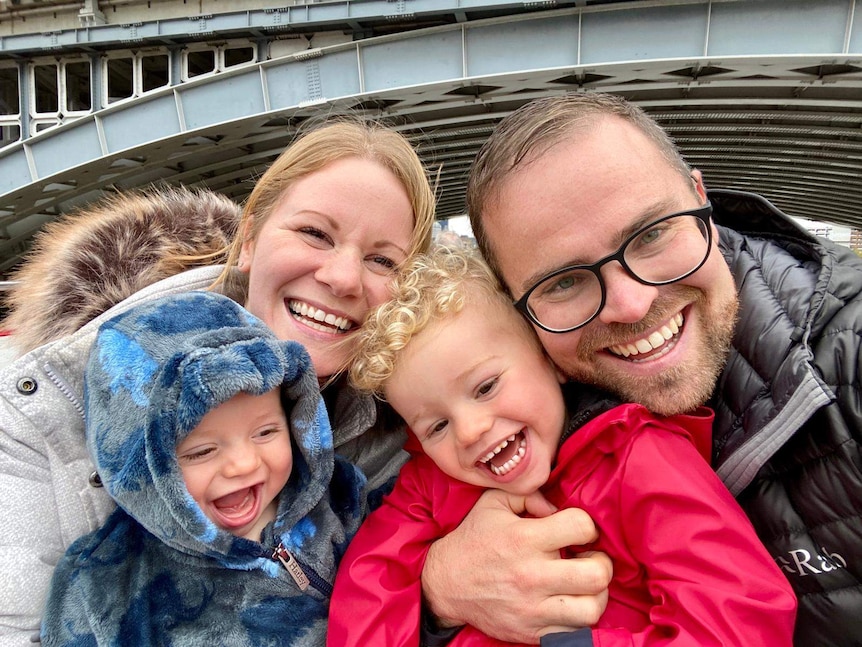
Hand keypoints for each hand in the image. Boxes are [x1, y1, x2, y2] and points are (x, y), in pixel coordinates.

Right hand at [421, 488, 610, 643]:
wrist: (446, 583)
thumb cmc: (474, 539)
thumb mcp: (493, 503)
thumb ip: (529, 494)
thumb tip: (556, 507)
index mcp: (524, 539)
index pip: (581, 526)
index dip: (587, 525)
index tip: (578, 531)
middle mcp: (531, 575)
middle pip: (596, 574)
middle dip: (601, 562)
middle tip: (589, 558)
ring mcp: (533, 608)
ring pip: (592, 609)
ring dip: (596, 594)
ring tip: (583, 584)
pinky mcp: (532, 632)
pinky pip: (574, 632)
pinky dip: (579, 618)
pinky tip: (569, 602)